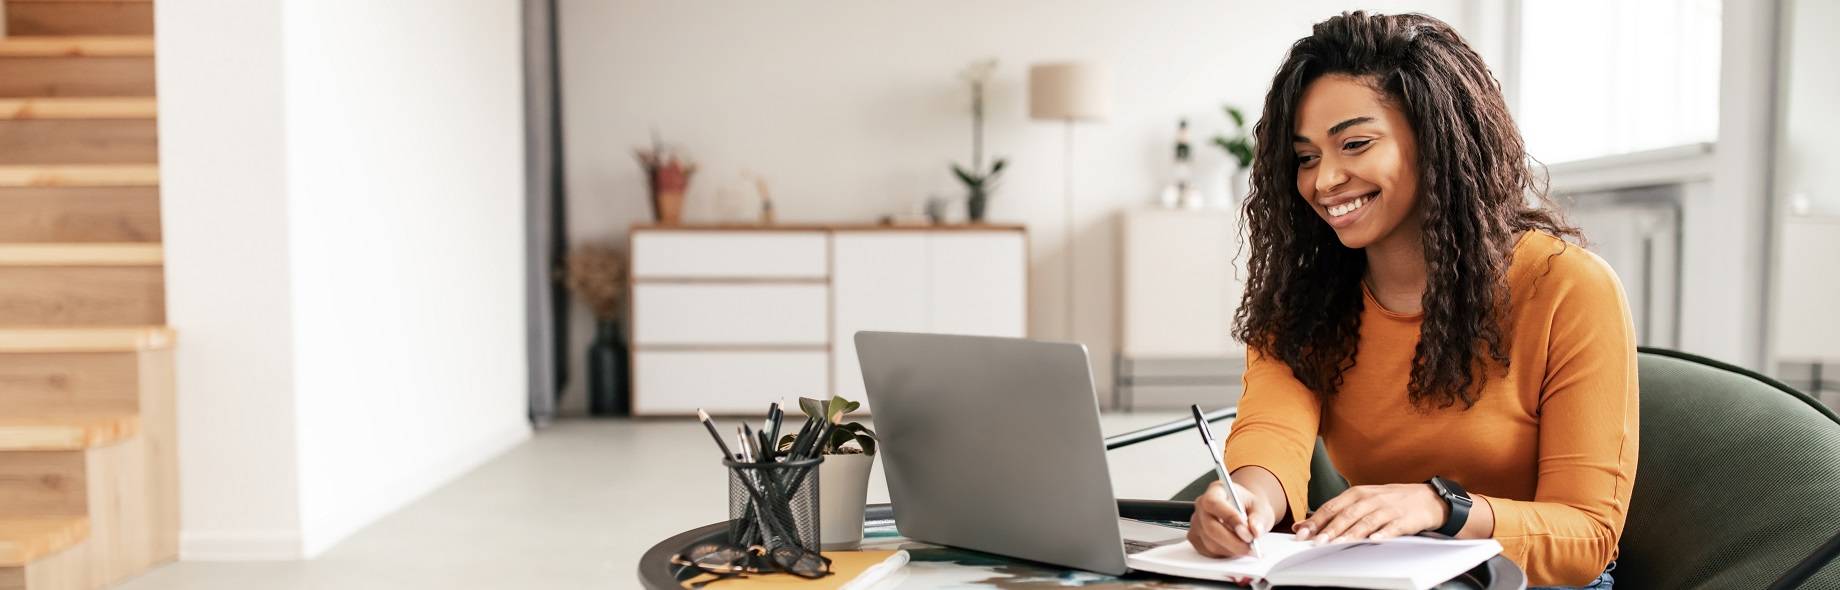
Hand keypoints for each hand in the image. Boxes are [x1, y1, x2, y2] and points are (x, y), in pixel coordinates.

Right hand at [1187, 480, 1277, 558]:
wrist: (1243, 511)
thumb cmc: (1248, 506)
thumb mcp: (1260, 507)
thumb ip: (1258, 518)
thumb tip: (1254, 531)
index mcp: (1215, 491)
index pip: (1214, 503)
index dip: (1230, 518)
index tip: (1247, 530)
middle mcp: (1201, 507)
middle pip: (1210, 527)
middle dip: (1233, 541)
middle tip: (1251, 546)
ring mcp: (1197, 524)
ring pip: (1210, 543)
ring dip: (1232, 549)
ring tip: (1248, 547)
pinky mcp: (1197, 539)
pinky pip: (1209, 552)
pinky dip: (1226, 554)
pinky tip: (1236, 548)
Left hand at [1293, 483, 1444, 543]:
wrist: (1427, 498)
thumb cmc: (1389, 501)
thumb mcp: (1361, 502)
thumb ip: (1333, 513)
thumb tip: (1302, 526)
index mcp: (1356, 494)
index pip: (1331, 507)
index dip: (1316, 521)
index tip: (1302, 534)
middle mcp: (1370, 499)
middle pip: (1346, 515)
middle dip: (1330, 530)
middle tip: (1316, 542)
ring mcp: (1387, 509)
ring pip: (1366, 522)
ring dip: (1351, 534)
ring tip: (1338, 544)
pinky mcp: (1404, 520)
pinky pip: (1391, 528)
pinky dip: (1382, 534)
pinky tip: (1374, 541)